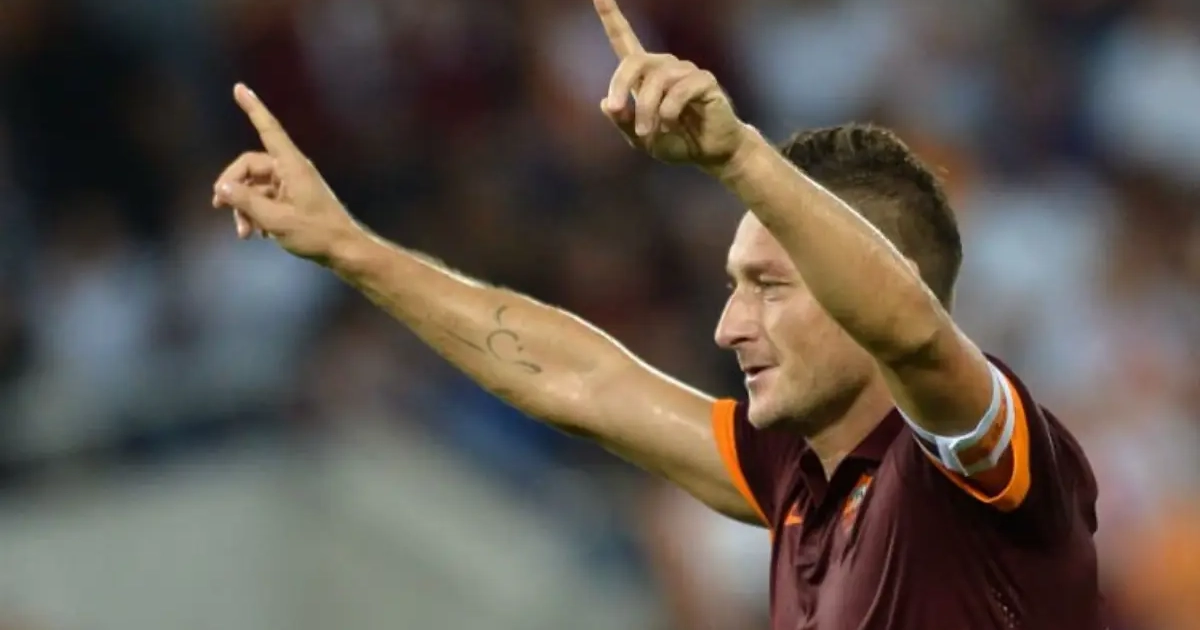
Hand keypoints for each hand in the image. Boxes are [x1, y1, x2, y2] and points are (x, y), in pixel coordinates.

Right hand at [212, 84, 360, 262]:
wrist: (344, 251)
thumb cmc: (316, 233)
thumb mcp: (276, 220)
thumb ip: (246, 202)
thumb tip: (222, 188)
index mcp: (292, 165)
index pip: (269, 129)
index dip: (253, 108)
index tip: (240, 88)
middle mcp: (291, 170)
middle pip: (250, 166)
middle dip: (233, 188)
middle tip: (220, 207)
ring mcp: (292, 185)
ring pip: (255, 187)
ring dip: (244, 207)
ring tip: (244, 233)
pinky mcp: (292, 200)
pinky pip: (265, 199)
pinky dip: (256, 214)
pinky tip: (256, 234)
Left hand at [594, 0, 750, 166]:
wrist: (709, 154)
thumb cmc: (677, 142)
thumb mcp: (640, 139)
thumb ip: (622, 123)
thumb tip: (605, 103)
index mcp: (645, 76)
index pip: (624, 39)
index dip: (611, 16)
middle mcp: (664, 67)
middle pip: (634, 61)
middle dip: (621, 85)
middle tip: (617, 110)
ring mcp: (685, 71)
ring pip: (657, 80)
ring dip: (647, 109)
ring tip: (649, 132)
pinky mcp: (704, 81)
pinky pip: (679, 89)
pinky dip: (669, 110)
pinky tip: (670, 125)